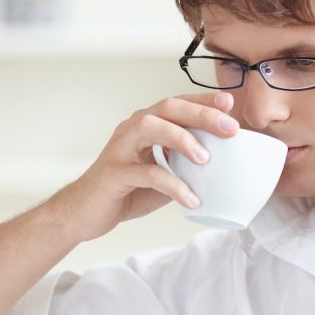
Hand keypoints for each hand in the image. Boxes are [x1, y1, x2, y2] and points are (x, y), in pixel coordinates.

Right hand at [52, 91, 238, 241]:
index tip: (230, 104)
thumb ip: (185, 166)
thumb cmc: (125, 190)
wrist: (84, 212)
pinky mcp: (114, 172)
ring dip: (182, 139)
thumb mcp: (163, 175)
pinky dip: (173, 185)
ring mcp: (121, 148)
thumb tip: (223, 167)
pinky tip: (191, 199)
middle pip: (167, 108)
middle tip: (230, 128)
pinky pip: (146, 173)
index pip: (178, 104)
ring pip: (152, 128)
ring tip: (206, 159)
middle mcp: (132, 129)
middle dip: (201, 114)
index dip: (203, 101)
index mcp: (146, 126)